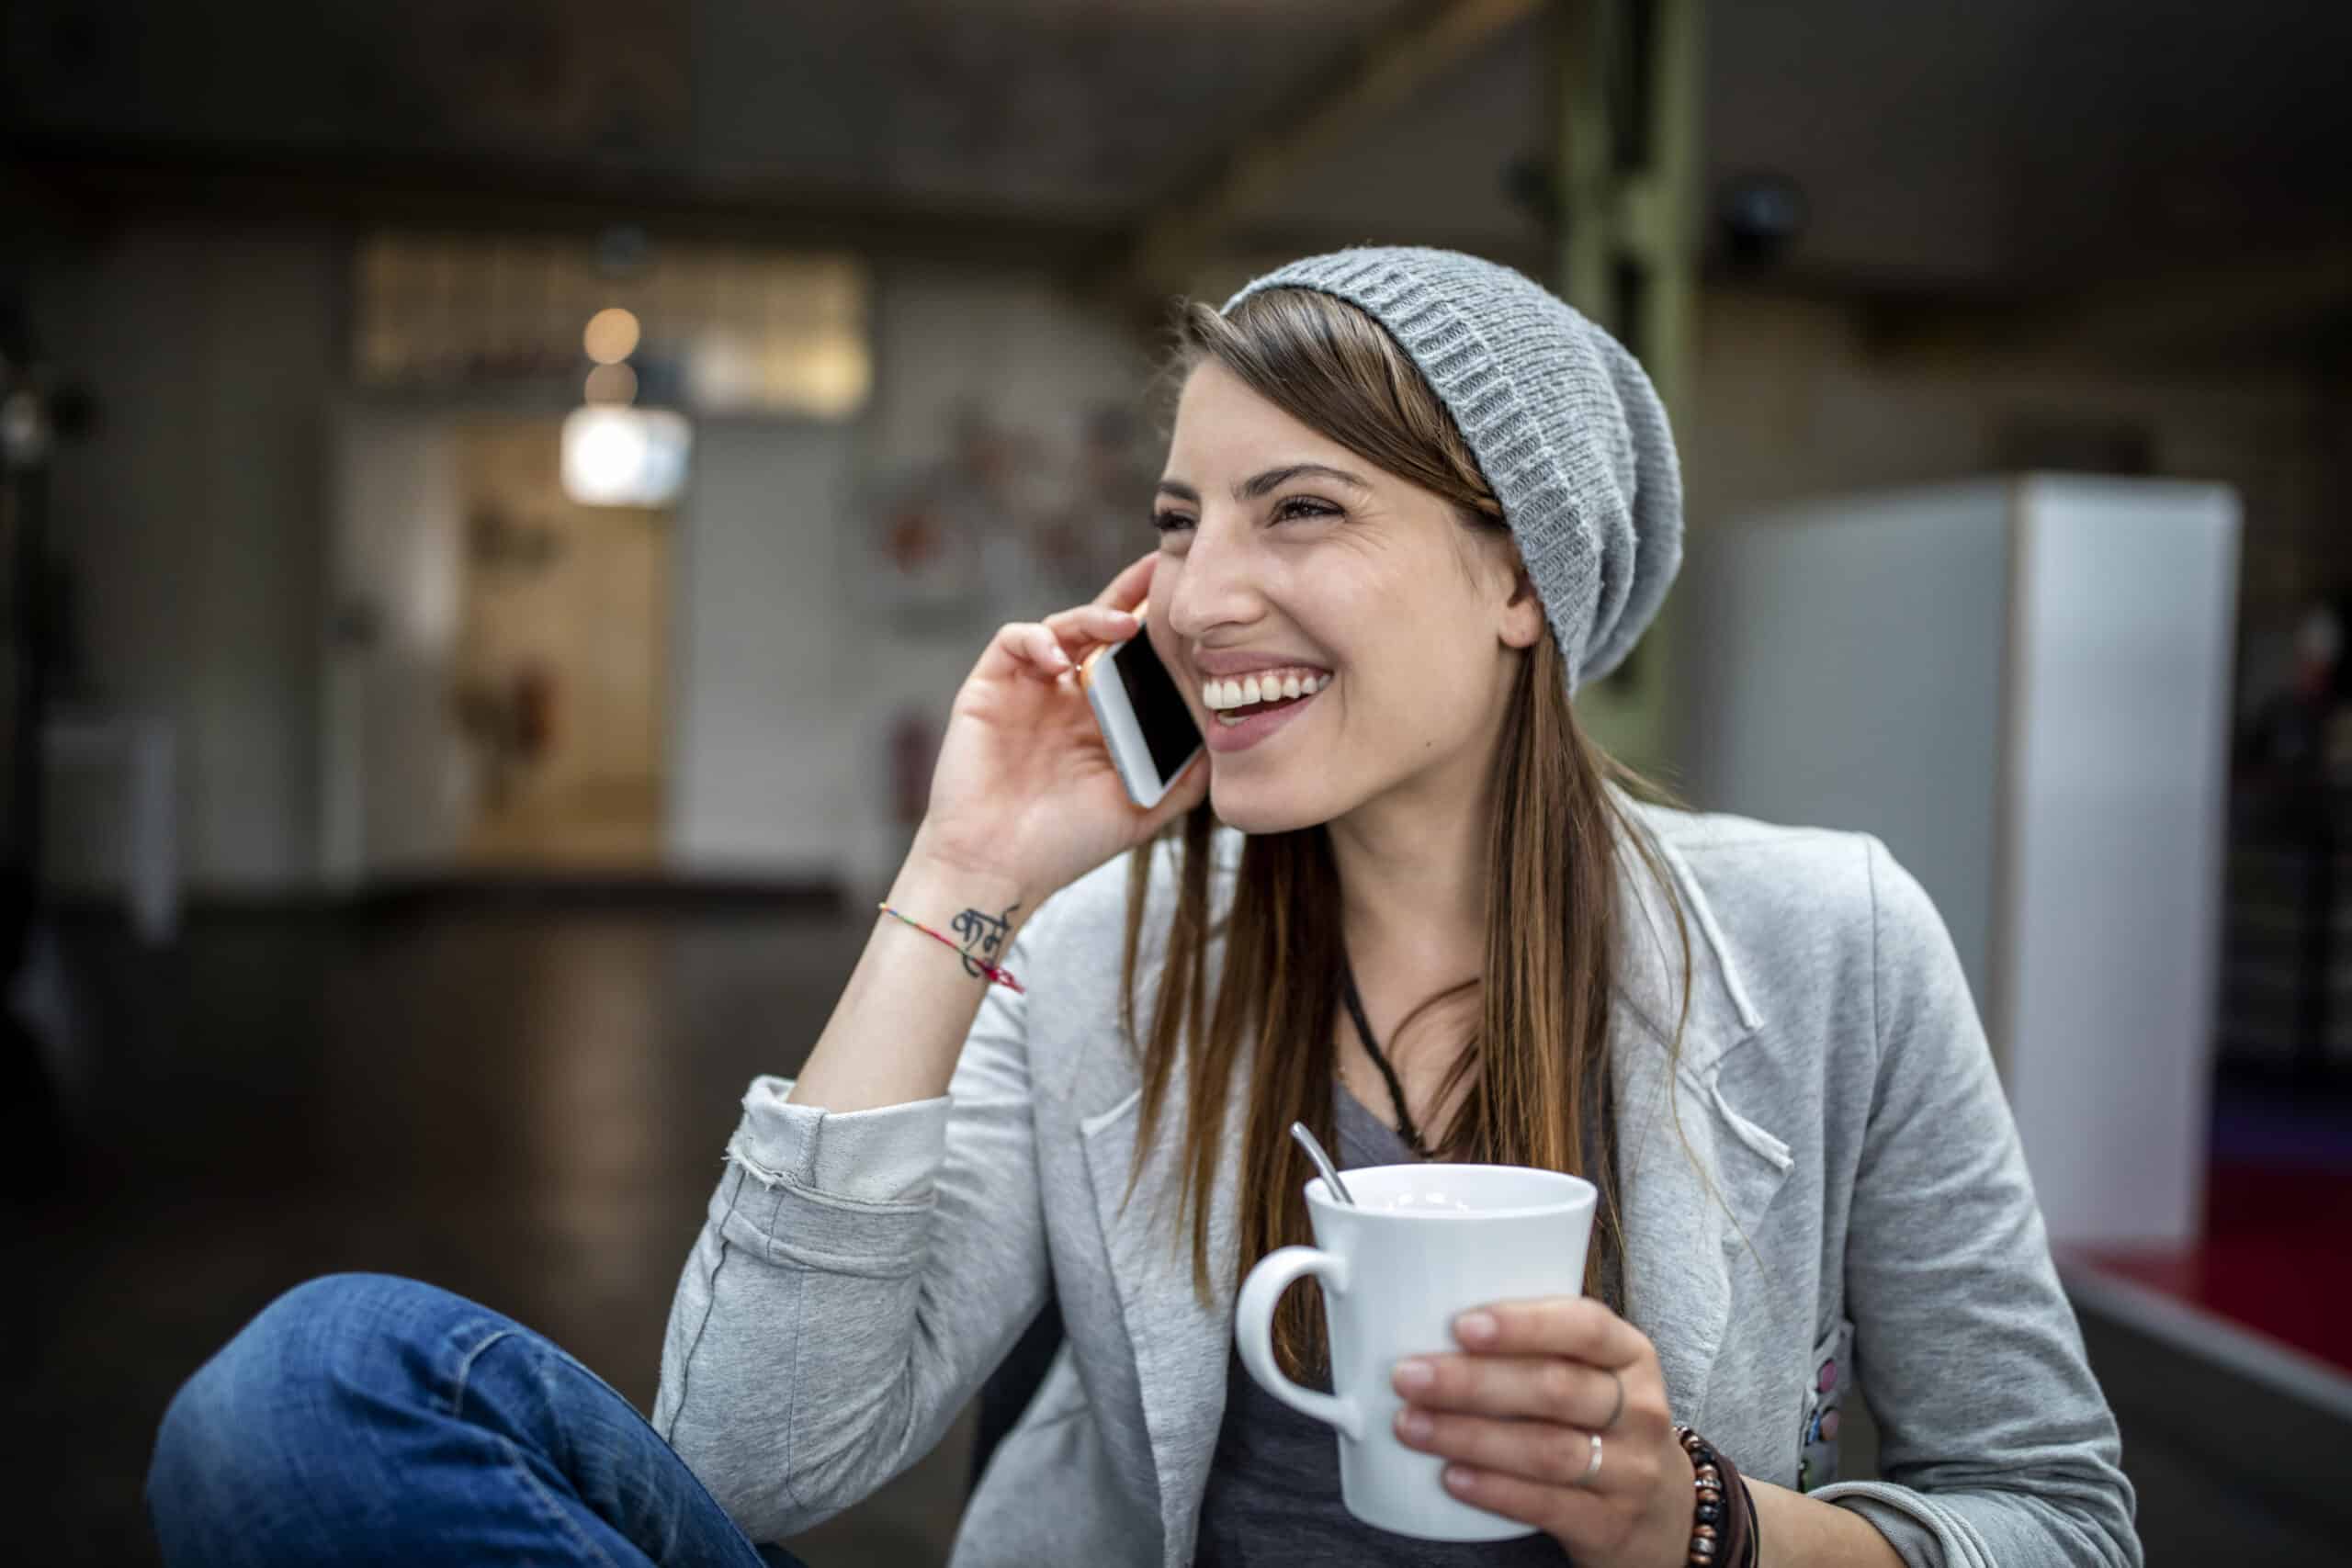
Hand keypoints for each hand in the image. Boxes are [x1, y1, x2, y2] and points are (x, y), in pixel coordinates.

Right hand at [912, 550, 1209, 903]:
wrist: (998, 870)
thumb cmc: (1064, 845)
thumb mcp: (1141, 810)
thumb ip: (1183, 777)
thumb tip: (1229, 741)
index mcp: (1101, 718)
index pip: (1134, 659)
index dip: (1158, 628)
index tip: (1195, 605)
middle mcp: (1065, 696)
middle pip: (1101, 628)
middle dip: (1131, 596)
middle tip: (1165, 570)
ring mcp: (1026, 690)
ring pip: (1061, 627)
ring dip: (1093, 618)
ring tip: (1122, 626)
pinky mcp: (987, 690)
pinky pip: (1012, 641)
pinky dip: (1038, 638)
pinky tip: (1062, 659)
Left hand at [1390, 1297, 1694, 1567]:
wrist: (1663, 1513)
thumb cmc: (1601, 1423)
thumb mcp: (1593, 1374)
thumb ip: (1537, 1349)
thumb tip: (1429, 1327)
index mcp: (1630, 1354)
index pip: (1584, 1327)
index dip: (1522, 1325)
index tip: (1461, 1325)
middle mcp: (1640, 1409)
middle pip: (1554, 1389)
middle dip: (1473, 1382)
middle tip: (1409, 1376)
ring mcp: (1632, 1471)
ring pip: (1546, 1450)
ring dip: (1470, 1436)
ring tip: (1412, 1425)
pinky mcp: (1611, 1524)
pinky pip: (1548, 1505)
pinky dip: (1495, 1490)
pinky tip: (1452, 1478)